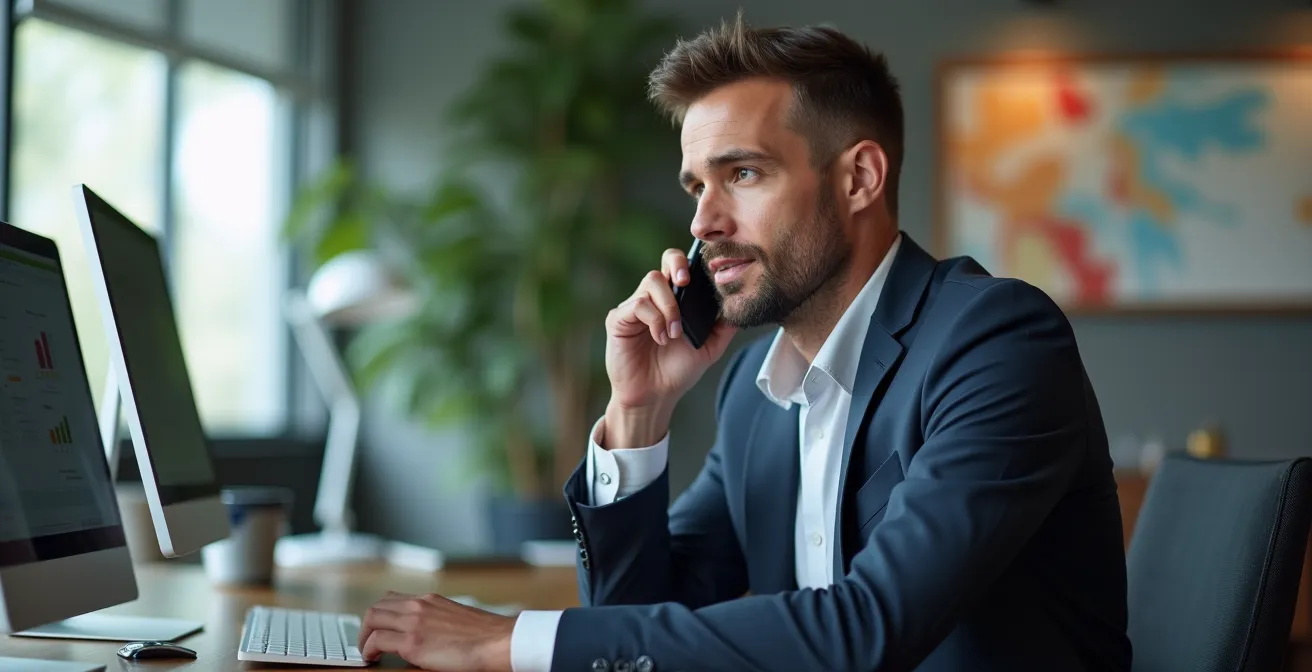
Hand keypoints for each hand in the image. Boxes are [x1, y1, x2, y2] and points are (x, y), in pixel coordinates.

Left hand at [358, 591, 514, 671]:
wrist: (496, 642)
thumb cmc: (483, 635)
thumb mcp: (455, 617)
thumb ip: (435, 619)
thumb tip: (423, 633)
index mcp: (430, 600)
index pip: (393, 598)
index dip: (380, 613)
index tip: (378, 626)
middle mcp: (419, 606)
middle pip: (377, 606)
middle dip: (367, 624)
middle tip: (367, 640)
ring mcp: (414, 622)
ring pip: (372, 619)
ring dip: (364, 636)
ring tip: (367, 651)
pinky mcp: (412, 642)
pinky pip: (377, 640)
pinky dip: (368, 649)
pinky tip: (373, 658)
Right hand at [603, 247, 736, 440]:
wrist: (655, 396)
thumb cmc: (678, 370)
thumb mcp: (710, 347)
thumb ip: (724, 326)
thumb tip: (740, 304)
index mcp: (675, 299)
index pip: (682, 266)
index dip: (691, 261)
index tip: (706, 272)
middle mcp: (655, 297)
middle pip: (665, 261)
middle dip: (678, 264)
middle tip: (686, 282)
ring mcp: (635, 306)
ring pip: (652, 281)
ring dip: (669, 306)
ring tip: (675, 333)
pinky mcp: (619, 319)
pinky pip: (638, 305)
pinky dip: (654, 320)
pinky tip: (660, 338)